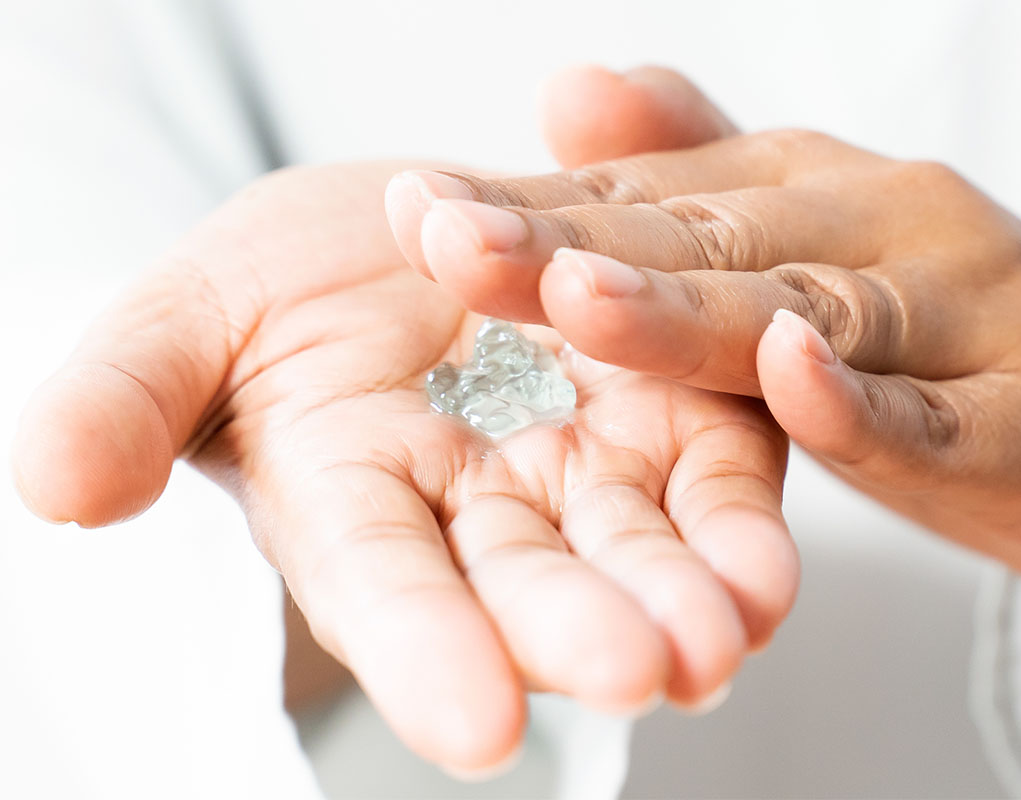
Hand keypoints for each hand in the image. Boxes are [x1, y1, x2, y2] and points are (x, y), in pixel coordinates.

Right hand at [11, 71, 796, 772]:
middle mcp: (482, 512)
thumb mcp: (193, 318)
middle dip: (582, 629)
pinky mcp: (674, 418)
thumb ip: (127, 396)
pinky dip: (742, 517)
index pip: (386, 589)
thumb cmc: (289, 289)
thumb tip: (56, 485)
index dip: (424, 652)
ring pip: (641, 547)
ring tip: (729, 632)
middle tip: (641, 671)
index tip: (471, 725)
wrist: (421, 233)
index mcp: (360, 504)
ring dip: (688, 592)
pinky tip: (772, 565)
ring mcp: (588, 471)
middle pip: (533, 583)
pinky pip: (716, 474)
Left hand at [389, 128, 1020, 588]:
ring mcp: (964, 318)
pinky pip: (935, 419)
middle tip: (444, 239)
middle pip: (706, 240)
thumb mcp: (807, 239)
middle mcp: (877, 229)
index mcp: (801, 198)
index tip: (411, 209)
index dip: (525, 206)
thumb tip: (567, 91)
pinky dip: (861, 403)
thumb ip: (695, 172)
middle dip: (567, 245)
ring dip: (690, 311)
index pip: (644, 198)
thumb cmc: (941, 325)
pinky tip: (795, 375)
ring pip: (812, 310)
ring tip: (579, 297)